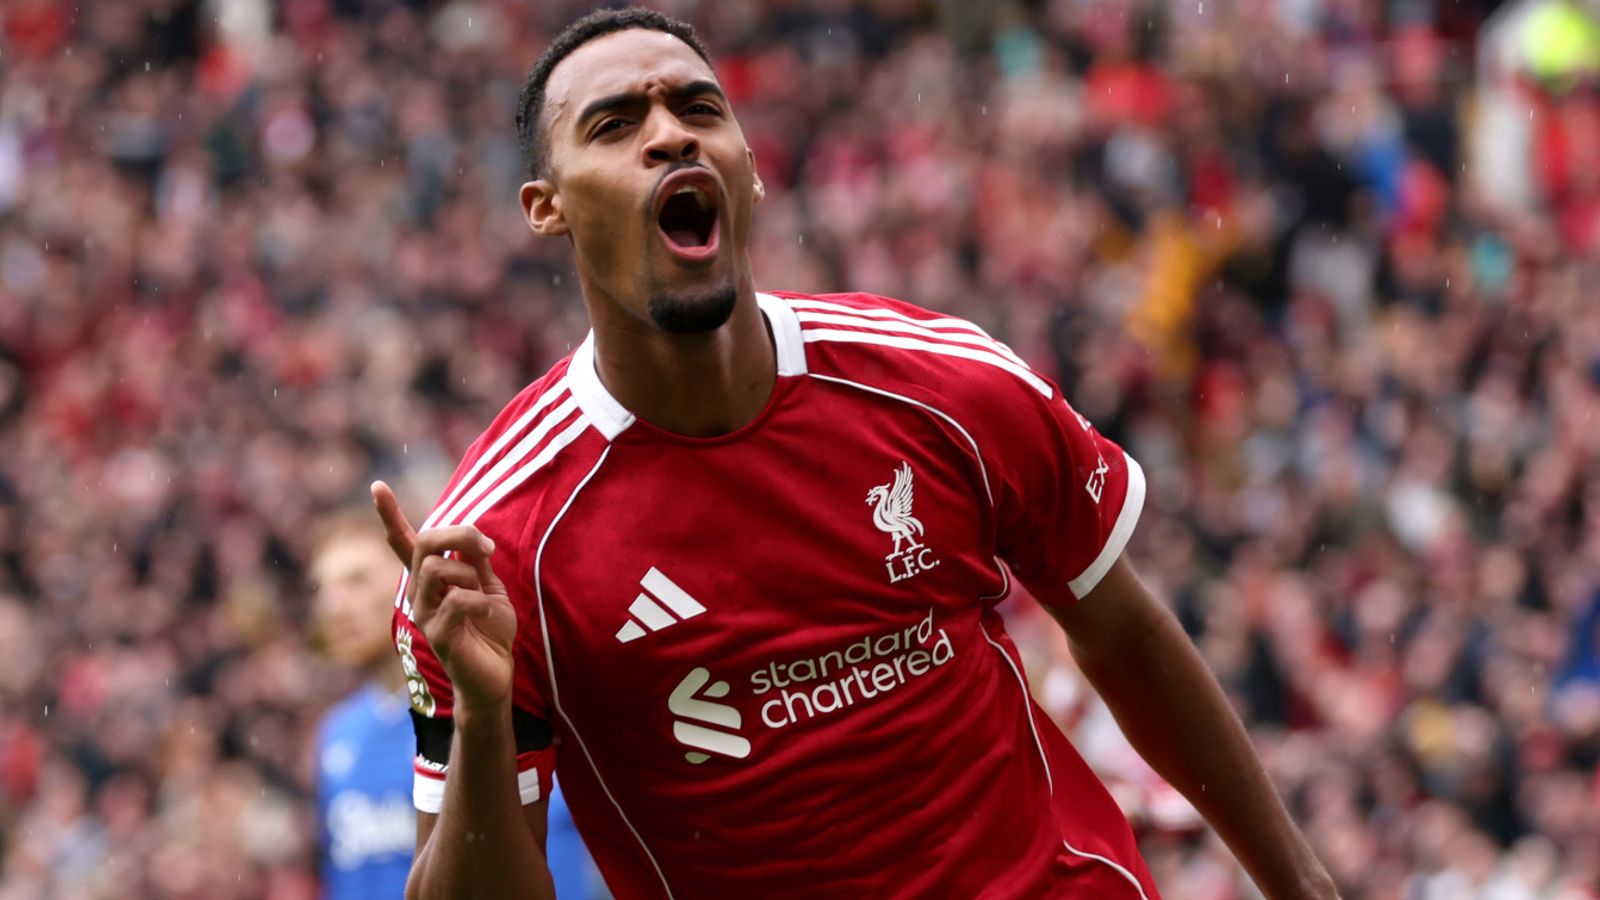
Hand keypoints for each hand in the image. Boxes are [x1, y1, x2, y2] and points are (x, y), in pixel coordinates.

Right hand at [372, 481, 516, 718]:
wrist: (495, 676)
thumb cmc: (490, 631)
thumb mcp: (489, 587)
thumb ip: (476, 561)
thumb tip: (471, 536)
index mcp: (432, 578)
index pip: (405, 542)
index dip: (390, 514)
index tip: (377, 485)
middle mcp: (420, 592)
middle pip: (426, 540)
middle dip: (460, 533)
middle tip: (487, 547)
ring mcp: (424, 613)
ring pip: (437, 567)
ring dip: (471, 574)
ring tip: (484, 597)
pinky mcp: (436, 633)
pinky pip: (457, 599)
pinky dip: (481, 601)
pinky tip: (486, 616)